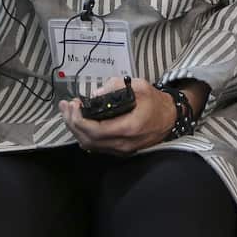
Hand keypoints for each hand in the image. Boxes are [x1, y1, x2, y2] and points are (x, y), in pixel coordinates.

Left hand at [58, 77, 175, 154]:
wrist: (170, 118)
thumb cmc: (155, 101)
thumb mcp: (139, 86)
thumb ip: (116, 87)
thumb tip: (96, 95)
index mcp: (129, 127)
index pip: (96, 131)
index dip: (79, 119)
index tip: (74, 104)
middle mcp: (123, 143)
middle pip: (88, 140)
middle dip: (72, 123)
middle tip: (66, 106)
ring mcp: (121, 150)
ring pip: (90, 145)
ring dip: (75, 129)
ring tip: (68, 112)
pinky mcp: (120, 150)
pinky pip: (96, 146)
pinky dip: (84, 135)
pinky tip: (79, 122)